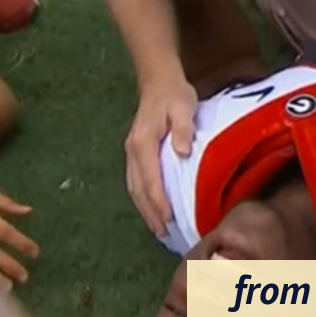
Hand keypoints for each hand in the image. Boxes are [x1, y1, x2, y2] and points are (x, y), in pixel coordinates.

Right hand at [126, 75, 196, 236]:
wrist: (158, 82)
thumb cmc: (174, 95)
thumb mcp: (183, 107)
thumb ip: (183, 129)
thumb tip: (182, 152)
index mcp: (143, 143)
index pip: (150, 178)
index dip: (158, 201)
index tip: (168, 219)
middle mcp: (133, 151)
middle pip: (139, 189)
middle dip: (150, 213)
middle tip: (164, 234)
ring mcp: (131, 153)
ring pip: (135, 188)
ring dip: (145, 210)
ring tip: (159, 230)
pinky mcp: (136, 154)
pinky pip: (137, 182)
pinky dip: (144, 199)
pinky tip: (153, 210)